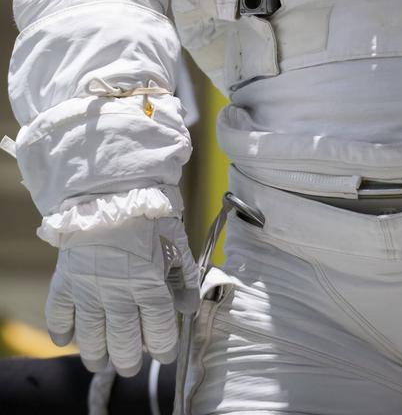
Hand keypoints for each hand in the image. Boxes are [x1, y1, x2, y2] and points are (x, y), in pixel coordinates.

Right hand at [46, 216, 198, 376]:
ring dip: (96, 354)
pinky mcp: (66, 279)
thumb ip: (182, 278)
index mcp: (149, 283)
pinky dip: (61, 330)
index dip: (162, 346)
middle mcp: (118, 292)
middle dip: (129, 358)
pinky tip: (67, 339)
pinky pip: (59, 313)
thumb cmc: (149, 215)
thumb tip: (188, 308)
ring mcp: (89, 288)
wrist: (113, 189)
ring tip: (100, 363)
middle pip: (123, 340)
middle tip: (130, 365)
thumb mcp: (176, 243)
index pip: (157, 328)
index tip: (163, 354)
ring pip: (92, 335)